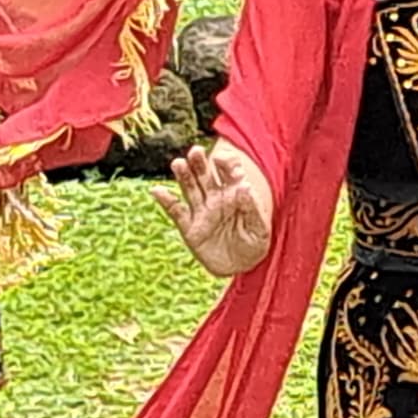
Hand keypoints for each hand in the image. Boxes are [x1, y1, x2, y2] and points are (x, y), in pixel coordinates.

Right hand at [159, 139, 272, 275]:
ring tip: (178, 163)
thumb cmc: (255, 244)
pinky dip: (166, 201)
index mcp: (236, 194)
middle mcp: (216, 199)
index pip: (229, 172)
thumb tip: (245, 186)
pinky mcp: (190, 228)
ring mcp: (202, 212)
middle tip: (196, 151)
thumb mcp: (260, 228)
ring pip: (190, 189)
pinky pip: (176, 212)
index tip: (222, 159)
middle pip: (206, 176)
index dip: (226, 164)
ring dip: (184, 176)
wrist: (241, 267)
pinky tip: (157, 190)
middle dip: (200, 163)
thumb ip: (252, 208)